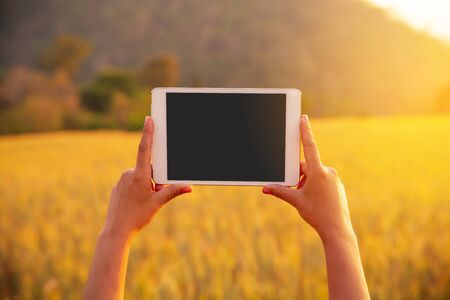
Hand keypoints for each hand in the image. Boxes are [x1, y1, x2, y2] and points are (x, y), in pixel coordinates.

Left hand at [103, 116, 191, 237]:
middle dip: (156, 179)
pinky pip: (131, 184)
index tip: (149, 119)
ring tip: (145, 203)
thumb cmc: (137, 217)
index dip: (148, 133)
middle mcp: (128, 174)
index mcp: (139, 175)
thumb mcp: (158, 203)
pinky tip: (136, 204)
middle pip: (148, 169)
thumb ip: (173, 192)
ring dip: (147, 186)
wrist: (115, 231)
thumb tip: (189, 187)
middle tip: (155, 195)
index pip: (145, 149)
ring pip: (140, 177)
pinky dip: (138, 190)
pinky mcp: (117, 188)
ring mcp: (121, 181)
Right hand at [263, 114, 352, 242]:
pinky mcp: (337, 185)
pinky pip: (322, 180)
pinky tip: (315, 200)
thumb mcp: (296, 201)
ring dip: (306, 182)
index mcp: (318, 172)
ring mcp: (334, 178)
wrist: (337, 229)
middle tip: (296, 189)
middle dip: (298, 176)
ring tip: (306, 198)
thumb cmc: (317, 214)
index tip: (303, 118)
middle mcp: (328, 172)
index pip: (309, 146)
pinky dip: (314, 186)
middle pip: (307, 166)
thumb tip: (265, 188)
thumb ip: (280, 191)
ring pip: (314, 174)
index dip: (305, 131)